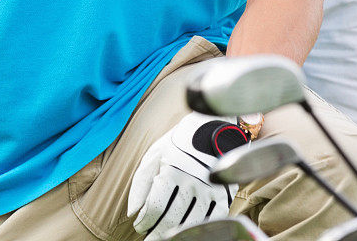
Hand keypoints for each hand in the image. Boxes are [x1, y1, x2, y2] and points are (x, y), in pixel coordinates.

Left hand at [127, 112, 247, 238]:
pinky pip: (209, 222)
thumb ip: (140, 182)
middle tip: (149, 237)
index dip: (144, 222)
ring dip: (174, 235)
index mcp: (172, 170)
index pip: (154, 209)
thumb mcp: (155, 154)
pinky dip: (195, 230)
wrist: (214, 128)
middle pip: (170, 221)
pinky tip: (185, 230)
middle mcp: (192, 182)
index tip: (139, 225)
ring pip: (188, 225)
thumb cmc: (179, 142)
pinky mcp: (224, 196)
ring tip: (165, 236)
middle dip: (156, 234)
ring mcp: (210, 190)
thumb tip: (132, 213)